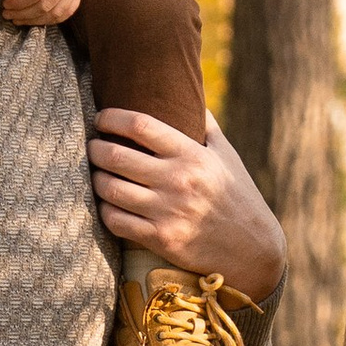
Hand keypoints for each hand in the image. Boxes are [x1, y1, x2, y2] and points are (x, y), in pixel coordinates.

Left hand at [1, 0, 103, 27]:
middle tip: (6, 14)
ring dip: (35, 20)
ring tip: (17, 19)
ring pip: (56, 13)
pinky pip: (67, 12)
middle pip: (44, 6)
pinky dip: (50, 19)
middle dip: (23, 13)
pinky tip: (36, 19)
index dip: (18, 2)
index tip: (5, 3)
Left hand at [88, 110, 285, 305]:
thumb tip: (191, 96)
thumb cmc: (238, 197)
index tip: (101, 119)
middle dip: (96, 149)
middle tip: (93, 147)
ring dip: (96, 179)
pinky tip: (107, 204)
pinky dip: (105, 210)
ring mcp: (168, 212)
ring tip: (97, 174)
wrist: (253, 249)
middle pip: (117, 156)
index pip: (140, 125)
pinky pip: (116, 221)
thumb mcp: (227, 157)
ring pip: (110, 189)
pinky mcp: (161, 239)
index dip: (112, 118)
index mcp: (192, 155)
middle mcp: (178, 180)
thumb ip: (206, 126)